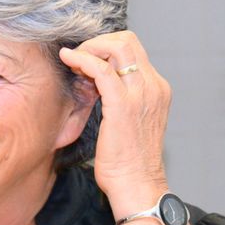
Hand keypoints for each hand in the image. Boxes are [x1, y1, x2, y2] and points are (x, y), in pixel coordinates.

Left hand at [57, 31, 171, 213]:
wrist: (137, 184)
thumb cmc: (128, 159)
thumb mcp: (129, 120)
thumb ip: (121, 97)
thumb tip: (98, 82)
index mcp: (156, 88)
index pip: (133, 49)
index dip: (106, 46)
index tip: (85, 59)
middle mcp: (153, 86)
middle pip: (127, 40)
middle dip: (96, 41)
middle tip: (77, 57)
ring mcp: (141, 94)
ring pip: (117, 47)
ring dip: (88, 48)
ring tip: (71, 61)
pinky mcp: (123, 105)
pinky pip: (101, 70)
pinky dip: (82, 59)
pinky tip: (67, 60)